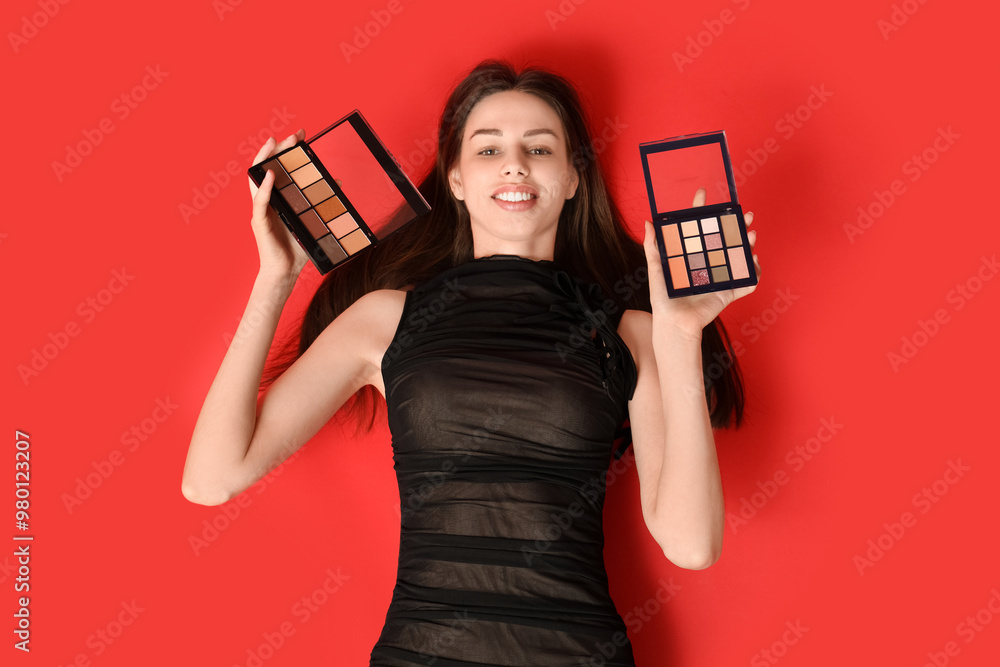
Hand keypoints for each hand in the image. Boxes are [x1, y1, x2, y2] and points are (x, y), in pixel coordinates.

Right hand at [248, 130, 309, 279]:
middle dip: (278, 149)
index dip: (287, 151)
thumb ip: (322, 201)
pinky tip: (271, 175)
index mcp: (277, 199)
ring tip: (273, 144)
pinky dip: (264, 188)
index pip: (278, 168)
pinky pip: (260, 202)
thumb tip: (337, 183)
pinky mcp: (259, 223)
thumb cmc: (298, 248)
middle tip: (293, 136)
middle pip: (266, 168)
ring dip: (264, 160)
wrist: (287, 272)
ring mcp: (261, 211)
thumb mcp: (313, 220)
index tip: (301, 136)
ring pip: (256, 179)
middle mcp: (266, 202)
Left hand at [642, 188, 760, 339]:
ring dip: (748, 243)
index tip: (703, 193)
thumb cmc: (663, 300)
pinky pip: (747, 282)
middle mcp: (708, 264)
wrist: (674, 323)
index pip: (697, 228)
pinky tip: (754, 260)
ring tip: (750, 234)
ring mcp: (720, 277)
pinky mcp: (728, 292)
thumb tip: (649, 223)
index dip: (701, 210)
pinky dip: (755, 272)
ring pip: (740, 256)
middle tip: (743, 213)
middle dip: (737, 224)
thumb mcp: (657, 270)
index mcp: (692, 256)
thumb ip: (652, 247)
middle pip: (725, 238)